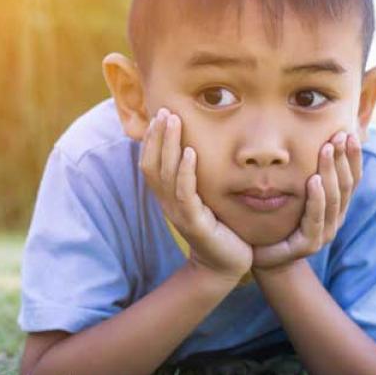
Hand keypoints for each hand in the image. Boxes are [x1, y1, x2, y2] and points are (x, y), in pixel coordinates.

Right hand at [140, 108, 252, 281]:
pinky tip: (192, 152)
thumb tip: (195, 148)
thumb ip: (194, 177)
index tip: (159, 114)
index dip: (151, 139)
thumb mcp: (203, 199)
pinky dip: (187, 171)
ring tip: (174, 121)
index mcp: (167, 196)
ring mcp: (179, 213)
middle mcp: (167, 203)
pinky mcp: (195, 223)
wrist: (226, 264)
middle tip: (165, 110)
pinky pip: (186, 193)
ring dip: (170, 145)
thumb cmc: (218, 228)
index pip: (150, 162)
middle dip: (157, 135)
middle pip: (153, 164)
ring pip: (167, 174)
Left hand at [252, 131, 361, 271]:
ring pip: (333, 198)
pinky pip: (316, 217)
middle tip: (339, 135)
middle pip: (345, 185)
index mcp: (335, 205)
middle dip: (343, 158)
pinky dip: (316, 197)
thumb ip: (306, 173)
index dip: (353, 157)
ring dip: (331, 171)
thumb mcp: (294, 194)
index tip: (351, 132)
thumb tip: (312, 138)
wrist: (264, 257)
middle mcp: (335, 218)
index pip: (351, 178)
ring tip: (327, 149)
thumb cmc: (278, 221)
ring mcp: (324, 232)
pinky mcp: (310, 244)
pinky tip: (314, 180)